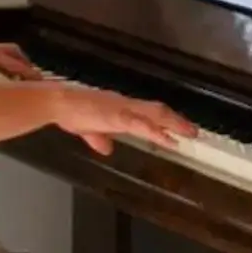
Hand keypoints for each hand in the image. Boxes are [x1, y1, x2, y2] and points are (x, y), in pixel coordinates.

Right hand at [47, 81, 195, 158]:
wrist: (59, 103)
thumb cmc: (72, 113)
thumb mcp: (88, 130)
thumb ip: (98, 139)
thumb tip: (106, 149)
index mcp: (120, 108)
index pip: (148, 113)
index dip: (165, 120)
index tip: (179, 128)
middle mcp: (126, 105)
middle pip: (157, 111)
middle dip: (176, 121)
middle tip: (193, 131)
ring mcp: (123, 109)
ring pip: (154, 115)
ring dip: (173, 123)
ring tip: (189, 133)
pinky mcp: (117, 116)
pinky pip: (141, 124)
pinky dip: (156, 131)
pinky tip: (168, 139)